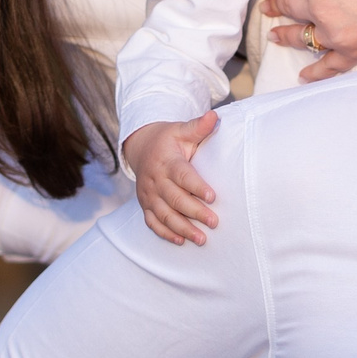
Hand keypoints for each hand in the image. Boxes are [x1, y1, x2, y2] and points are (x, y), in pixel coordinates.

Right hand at [122, 114, 219, 244]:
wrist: (141, 147)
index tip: (212, 197)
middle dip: (194, 212)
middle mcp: (155, 180)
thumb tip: (215, 116)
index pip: (182, 176)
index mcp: (166, 161)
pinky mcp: (145, 205)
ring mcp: (148, 194)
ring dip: (182, 228)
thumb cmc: (168, 140)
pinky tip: (180, 241)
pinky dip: (165, 233)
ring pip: (164, 215)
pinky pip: (152, 222)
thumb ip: (198, 126)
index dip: (196, 187)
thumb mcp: (181, 130)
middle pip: (174, 199)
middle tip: (214, 222)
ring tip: (201, 239)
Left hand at [262, 0, 356, 82]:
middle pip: (289, 7)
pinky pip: (327, 65)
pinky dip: (313, 71)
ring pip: (301, 36)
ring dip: (284, 33)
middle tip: (268, 4)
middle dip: (276, 3)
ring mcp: (338, 35)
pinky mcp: (356, 51)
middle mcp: (322, 10)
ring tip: (274, 33)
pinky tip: (303, 74)